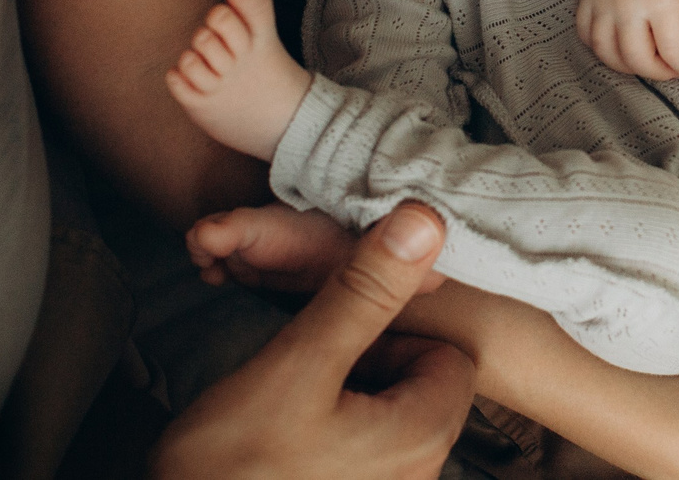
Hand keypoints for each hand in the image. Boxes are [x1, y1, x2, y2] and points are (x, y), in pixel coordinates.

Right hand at [152, 205, 473, 479]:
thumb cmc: (230, 465)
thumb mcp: (299, 362)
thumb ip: (365, 293)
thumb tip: (423, 224)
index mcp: (423, 438)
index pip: (448, 356)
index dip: (392, 336)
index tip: (338, 342)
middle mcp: (418, 474)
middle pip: (420, 388)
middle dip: (371, 367)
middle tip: (308, 373)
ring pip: (390, 419)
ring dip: (347, 399)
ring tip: (292, 407)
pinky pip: (365, 453)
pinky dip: (334, 434)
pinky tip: (286, 440)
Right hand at [578, 0, 678, 79]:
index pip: (674, 55)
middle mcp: (627, 3)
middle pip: (641, 62)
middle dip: (663, 73)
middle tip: (677, 66)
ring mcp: (603, 0)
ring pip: (610, 56)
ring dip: (632, 66)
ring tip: (653, 59)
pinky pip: (587, 37)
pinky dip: (604, 49)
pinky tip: (624, 45)